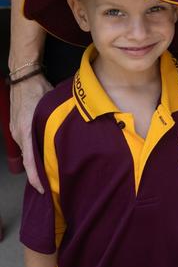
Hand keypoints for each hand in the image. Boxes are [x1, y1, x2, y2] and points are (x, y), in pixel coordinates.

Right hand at [10, 71, 50, 192]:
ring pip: (28, 150)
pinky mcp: (16, 126)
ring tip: (52, 168)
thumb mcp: (50, 105)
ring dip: (37, 159)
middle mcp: (18, 133)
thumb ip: (57, 121)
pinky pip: (25, 143)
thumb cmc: (38, 88)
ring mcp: (15, 130)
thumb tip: (73, 132)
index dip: (36, 177)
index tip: (43, 190)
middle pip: (29, 159)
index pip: (30, 161)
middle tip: (54, 183)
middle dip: (39, 172)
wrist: (23, 75)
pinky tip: (44, 151)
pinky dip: (34, 149)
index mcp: (26, 130)